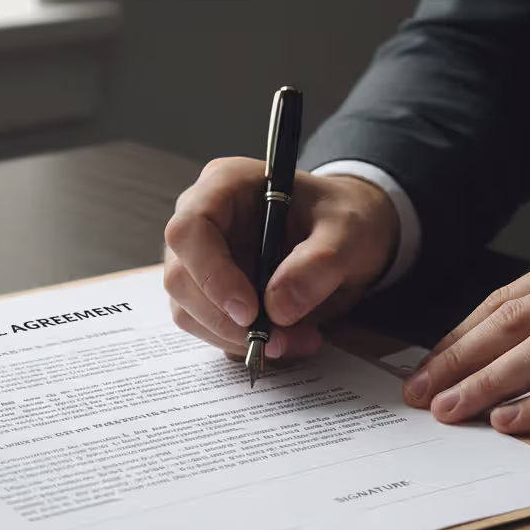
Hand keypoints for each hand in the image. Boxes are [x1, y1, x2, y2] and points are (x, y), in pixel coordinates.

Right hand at [163, 157, 398, 358]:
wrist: (346, 237)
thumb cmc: (342, 219)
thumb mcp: (348, 232)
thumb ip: (318, 264)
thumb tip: (277, 307)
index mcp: (225, 186)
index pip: (189, 230)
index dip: (211, 274)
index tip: (250, 312)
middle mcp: (201, 220)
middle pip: (181, 277)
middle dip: (226, 320)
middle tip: (280, 341)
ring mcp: (200, 259)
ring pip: (188, 311)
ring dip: (237, 338)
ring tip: (298, 340)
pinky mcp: (209, 293)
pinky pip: (208, 328)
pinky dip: (243, 343)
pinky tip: (288, 338)